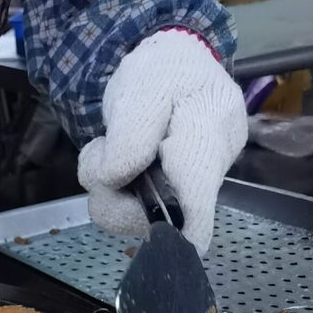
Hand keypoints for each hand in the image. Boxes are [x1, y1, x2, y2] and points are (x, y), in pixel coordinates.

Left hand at [78, 30, 247, 255]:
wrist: (172, 65)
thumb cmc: (162, 71)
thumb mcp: (141, 90)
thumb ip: (130, 136)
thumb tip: (117, 180)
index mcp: (211, 130)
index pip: (202, 187)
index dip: (191, 223)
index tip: (183, 247)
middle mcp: (214, 165)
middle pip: (167, 211)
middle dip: (118, 195)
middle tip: (97, 153)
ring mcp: (198, 182)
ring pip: (146, 214)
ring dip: (110, 189)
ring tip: (106, 149)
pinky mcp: (180, 191)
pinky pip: (141, 208)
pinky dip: (117, 190)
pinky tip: (117, 161)